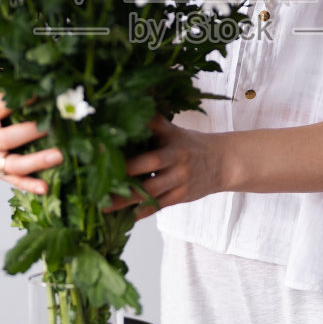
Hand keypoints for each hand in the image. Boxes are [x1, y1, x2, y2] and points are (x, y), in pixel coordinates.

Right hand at [0, 79, 61, 194]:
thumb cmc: (1, 102)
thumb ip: (4, 73)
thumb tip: (16, 52)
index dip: (20, 99)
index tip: (42, 93)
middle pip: (6, 138)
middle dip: (32, 131)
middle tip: (55, 125)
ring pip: (12, 164)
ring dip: (36, 161)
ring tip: (59, 155)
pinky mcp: (1, 174)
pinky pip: (16, 182)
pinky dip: (30, 186)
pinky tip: (46, 188)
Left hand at [104, 113, 229, 219]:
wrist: (223, 163)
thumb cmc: (190, 145)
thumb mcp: (174, 130)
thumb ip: (152, 124)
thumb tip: (127, 105)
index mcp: (173, 141)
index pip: (151, 136)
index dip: (130, 139)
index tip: (105, 144)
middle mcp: (177, 160)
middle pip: (150, 166)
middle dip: (125, 173)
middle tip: (99, 178)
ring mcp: (179, 181)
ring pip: (150, 191)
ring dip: (126, 199)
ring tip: (103, 205)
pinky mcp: (179, 197)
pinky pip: (158, 206)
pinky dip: (140, 213)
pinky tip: (124, 218)